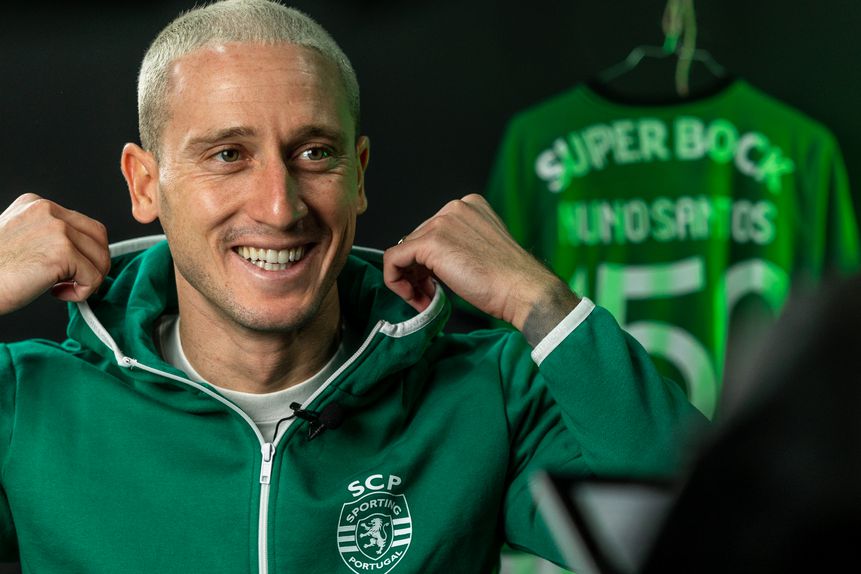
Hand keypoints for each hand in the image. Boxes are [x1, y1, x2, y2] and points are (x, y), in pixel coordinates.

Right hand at [0, 194, 109, 314]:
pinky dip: (83, 292)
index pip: (83, 225)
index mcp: (36, 205)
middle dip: (94, 264)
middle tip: (73, 282)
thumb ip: (49, 237)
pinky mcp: (62, 252)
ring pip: (100, 257)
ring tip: (62, 288)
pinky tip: (56, 293)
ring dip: (88, 279)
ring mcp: (56, 229)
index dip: (83, 252)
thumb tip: (83, 254)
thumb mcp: (21, 240)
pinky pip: (94, 276)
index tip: (64, 270)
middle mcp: (48, 211)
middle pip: (98, 237)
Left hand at [383, 194, 579, 344]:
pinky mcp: (430, 242)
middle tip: (430, 295)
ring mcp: (442, 222)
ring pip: (403, 251)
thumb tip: (427, 264)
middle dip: (418, 272)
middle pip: (416, 240)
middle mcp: (454, 207)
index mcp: (470, 206)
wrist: (523, 290)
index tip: (438, 283)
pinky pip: (393, 260)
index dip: (429, 262)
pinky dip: (396, 282)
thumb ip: (457, 246)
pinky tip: (416, 299)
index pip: (432, 231)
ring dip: (410, 280)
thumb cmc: (509, 280)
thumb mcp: (482, 250)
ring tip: (426, 299)